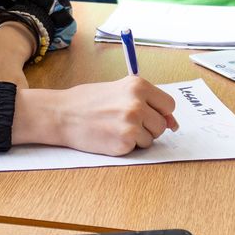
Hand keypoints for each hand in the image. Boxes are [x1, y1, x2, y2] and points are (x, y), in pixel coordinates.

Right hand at [12, 76, 179, 154]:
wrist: (61, 114)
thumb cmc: (87, 101)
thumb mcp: (118, 91)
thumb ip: (145, 102)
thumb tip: (173, 123)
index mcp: (138, 85)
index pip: (168, 104)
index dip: (160, 112)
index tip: (149, 115)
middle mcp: (138, 103)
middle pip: (162, 124)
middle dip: (150, 127)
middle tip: (127, 123)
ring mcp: (132, 123)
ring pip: (152, 138)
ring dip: (139, 138)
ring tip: (116, 128)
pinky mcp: (124, 142)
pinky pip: (138, 148)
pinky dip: (127, 146)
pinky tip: (110, 137)